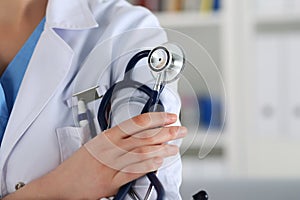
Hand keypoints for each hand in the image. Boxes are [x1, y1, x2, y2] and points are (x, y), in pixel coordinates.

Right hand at [5, 112, 186, 198]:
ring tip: (175, 147)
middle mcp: (111, 148)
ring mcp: (111, 164)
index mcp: (108, 136)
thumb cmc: (79, 164)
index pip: (137, 122)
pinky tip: (159, 162)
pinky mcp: (111, 181)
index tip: (170, 116)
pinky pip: (132, 171)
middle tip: (180, 130)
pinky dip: (147, 166)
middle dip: (166, 132)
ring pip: (141, 152)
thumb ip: (118, 139)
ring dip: (162, 149)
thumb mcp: (98, 144)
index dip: (157, 118)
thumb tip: (140, 136)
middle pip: (143, 137)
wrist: (62, 184)